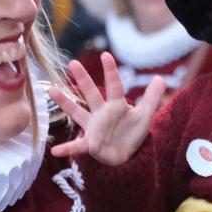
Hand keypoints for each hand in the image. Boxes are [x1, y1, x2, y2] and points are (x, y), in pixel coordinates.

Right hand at [49, 53, 165, 165]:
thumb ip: (151, 98)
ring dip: (65, 102)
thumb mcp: (145, 116)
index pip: (114, 85)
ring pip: (77, 111)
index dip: (111, 71)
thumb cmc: (132, 134)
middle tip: (73, 63)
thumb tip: (160, 78)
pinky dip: (67, 148)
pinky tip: (55, 151)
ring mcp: (93, 127)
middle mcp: (101, 112)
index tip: (105, 55)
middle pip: (91, 93)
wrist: (127, 157)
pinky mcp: (90, 143)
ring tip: (50, 89)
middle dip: (83, 79)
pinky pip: (77, 145)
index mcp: (116, 105)